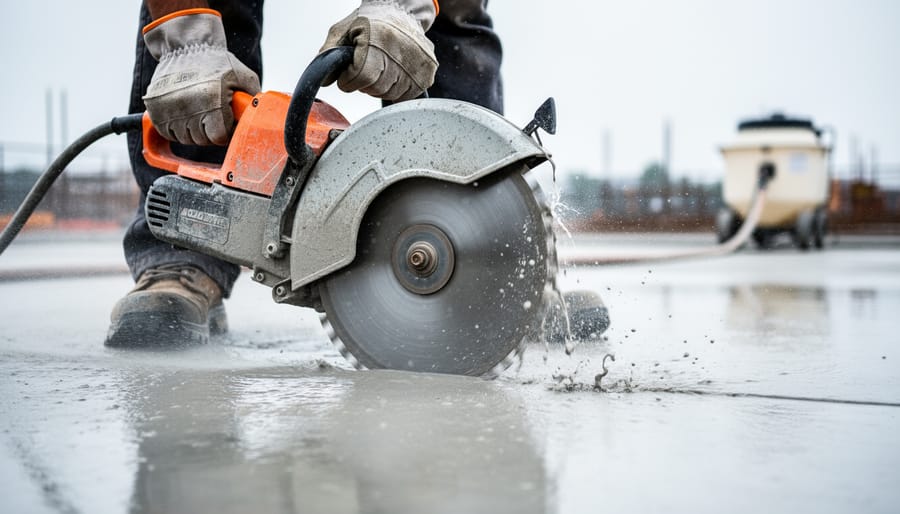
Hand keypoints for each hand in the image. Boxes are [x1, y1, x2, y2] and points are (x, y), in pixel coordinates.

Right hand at [142, 9, 259, 145]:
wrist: (186, 45)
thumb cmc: (216, 62)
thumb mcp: (243, 76)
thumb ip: (253, 99)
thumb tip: (260, 119)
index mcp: (211, 99)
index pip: (218, 137)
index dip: (224, 133)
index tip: (225, 125)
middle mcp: (187, 105)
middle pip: (201, 140)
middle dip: (210, 132)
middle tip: (212, 116)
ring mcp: (168, 106)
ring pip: (184, 138)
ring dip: (193, 131)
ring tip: (198, 112)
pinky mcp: (154, 106)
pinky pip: (167, 132)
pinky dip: (176, 128)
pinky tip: (184, 114)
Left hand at [320, 0, 437, 101]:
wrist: (402, 12)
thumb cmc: (372, 21)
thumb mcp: (343, 30)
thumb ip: (328, 54)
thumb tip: (324, 80)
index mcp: (379, 37)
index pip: (361, 76)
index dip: (349, 80)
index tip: (348, 74)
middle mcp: (402, 50)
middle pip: (375, 88)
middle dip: (364, 82)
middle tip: (366, 66)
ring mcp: (418, 63)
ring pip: (389, 94)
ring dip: (380, 86)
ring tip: (381, 66)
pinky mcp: (427, 73)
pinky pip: (405, 95)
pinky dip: (395, 88)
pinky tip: (393, 72)